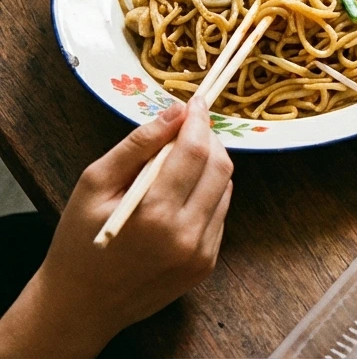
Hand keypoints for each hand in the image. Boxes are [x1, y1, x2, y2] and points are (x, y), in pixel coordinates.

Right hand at [0, 97, 233, 356]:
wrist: (82, 304)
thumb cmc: (79, 241)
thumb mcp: (94, 185)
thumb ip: (137, 145)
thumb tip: (175, 112)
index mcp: (155, 214)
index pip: (194, 151)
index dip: (198, 120)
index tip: (195, 102)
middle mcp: (186, 234)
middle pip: (220, 167)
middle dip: (209, 139)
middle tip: (188, 129)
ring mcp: (201, 252)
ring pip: (226, 188)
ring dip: (210, 166)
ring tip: (180, 162)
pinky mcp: (207, 263)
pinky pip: (219, 213)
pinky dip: (207, 193)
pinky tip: (180, 195)